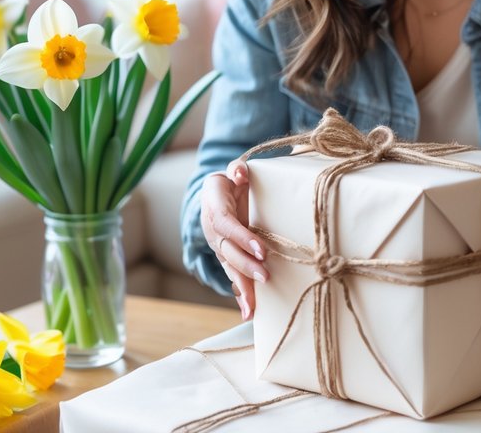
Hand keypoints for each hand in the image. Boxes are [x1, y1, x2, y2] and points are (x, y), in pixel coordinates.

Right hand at [199, 160, 268, 320]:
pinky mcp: (227, 257)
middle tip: (266, 276)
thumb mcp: (232, 171)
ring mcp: (219, 246)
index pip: (228, 225)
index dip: (243, 238)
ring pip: (229, 268)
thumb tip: (240, 173)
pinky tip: (248, 311)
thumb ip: (237, 170)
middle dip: (246, 266)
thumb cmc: (230, 182)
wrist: (215, 195)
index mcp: (215, 207)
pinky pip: (232, 275)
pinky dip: (240, 294)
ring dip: (242, 286)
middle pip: (228, 252)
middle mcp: (214, 231)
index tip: (261, 249)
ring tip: (253, 307)